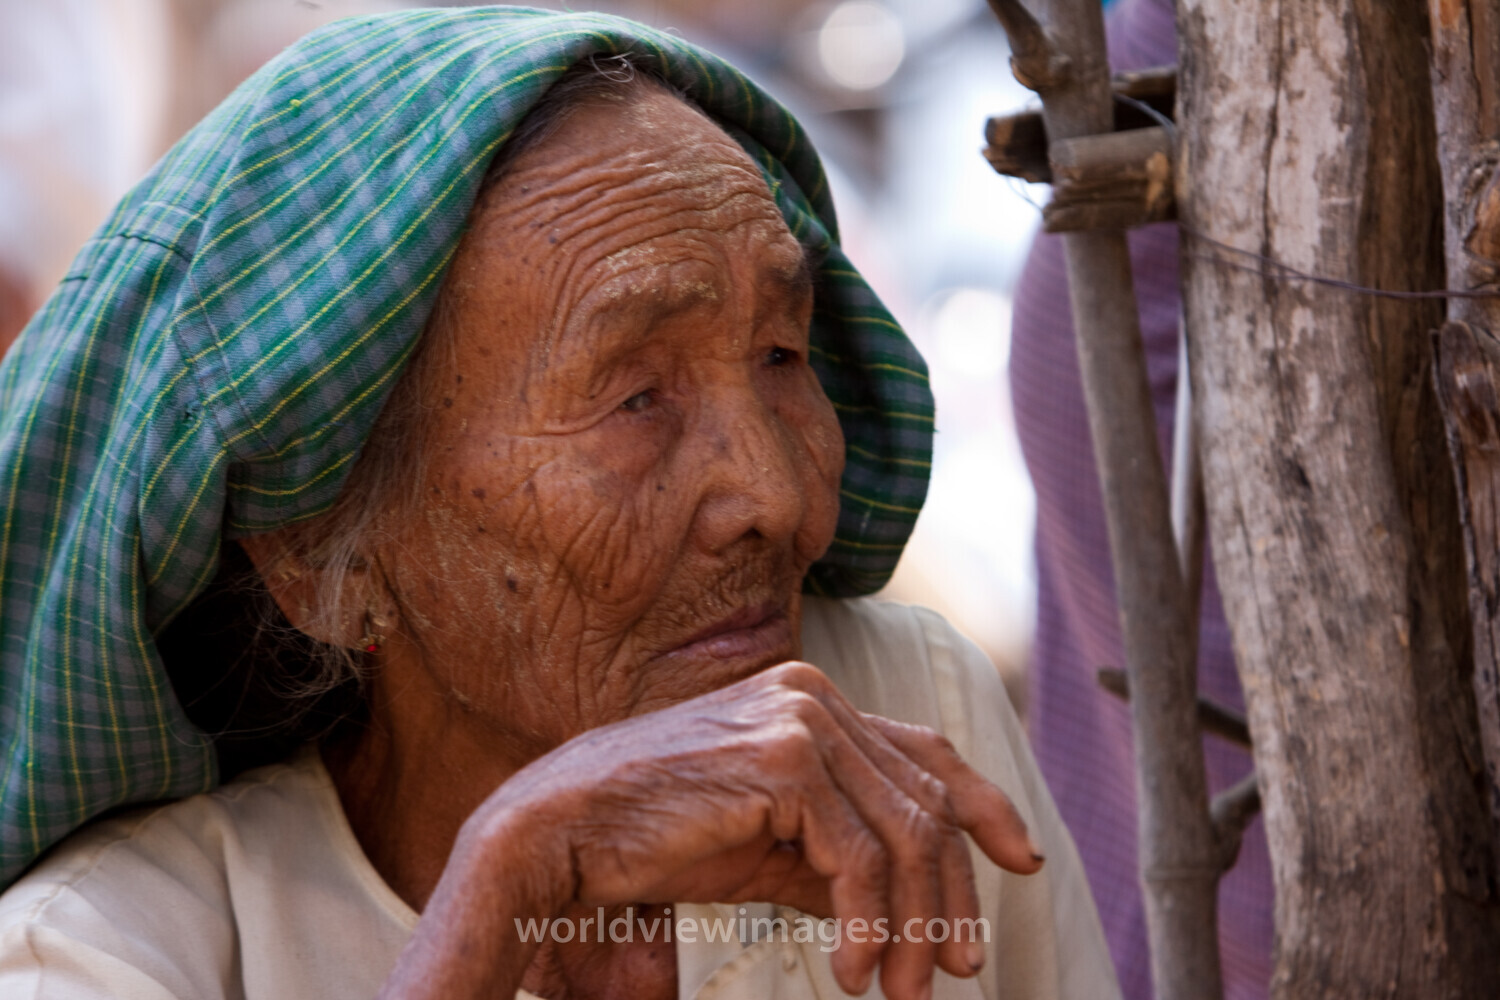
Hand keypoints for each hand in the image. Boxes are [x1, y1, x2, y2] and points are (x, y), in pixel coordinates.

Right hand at [470, 660, 1042, 999]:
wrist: (560, 833)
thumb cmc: (654, 841)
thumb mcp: (767, 847)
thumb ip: (838, 854)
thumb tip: (913, 898)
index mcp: (810, 703)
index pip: (925, 752)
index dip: (984, 806)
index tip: (1023, 860)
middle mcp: (813, 696)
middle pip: (926, 800)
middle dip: (950, 895)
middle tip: (954, 972)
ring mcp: (800, 718)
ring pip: (906, 831)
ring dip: (914, 924)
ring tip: (895, 990)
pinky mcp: (784, 757)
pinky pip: (862, 855)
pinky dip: (869, 923)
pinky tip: (852, 968)